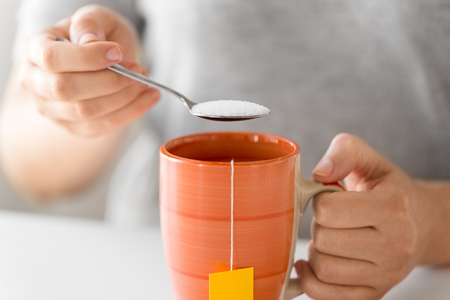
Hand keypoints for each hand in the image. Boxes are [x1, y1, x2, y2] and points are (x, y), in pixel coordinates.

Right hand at [18, 5, 159, 136]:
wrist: (102, 62)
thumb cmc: (96, 37)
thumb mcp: (95, 18)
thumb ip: (90, 23)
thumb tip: (90, 42)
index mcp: (35, 49)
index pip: (52, 58)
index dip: (87, 58)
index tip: (118, 52)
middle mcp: (36, 83)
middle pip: (66, 89)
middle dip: (110, 81)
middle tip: (138, 71)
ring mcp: (52, 110)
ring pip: (86, 111)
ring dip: (123, 98)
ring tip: (145, 82)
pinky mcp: (74, 127)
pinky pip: (102, 126)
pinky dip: (131, 112)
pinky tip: (148, 97)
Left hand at [294, 133, 447, 299]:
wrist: (420, 225)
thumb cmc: (388, 191)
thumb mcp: (371, 161)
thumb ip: (345, 152)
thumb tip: (319, 173)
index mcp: (392, 208)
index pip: (328, 210)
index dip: (319, 200)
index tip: (329, 198)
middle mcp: (394, 246)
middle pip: (323, 241)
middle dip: (318, 226)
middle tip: (331, 219)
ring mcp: (385, 275)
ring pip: (322, 269)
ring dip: (316, 251)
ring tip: (330, 238)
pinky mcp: (373, 294)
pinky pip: (324, 295)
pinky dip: (310, 279)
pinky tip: (315, 262)